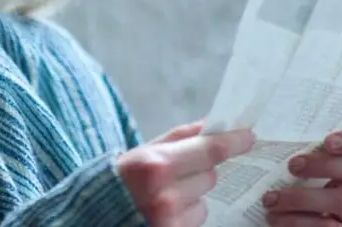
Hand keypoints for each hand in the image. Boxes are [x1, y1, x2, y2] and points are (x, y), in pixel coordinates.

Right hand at [117, 121, 255, 225]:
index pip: (210, 150)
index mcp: (155, 165)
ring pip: (204, 200)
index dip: (233, 142)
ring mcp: (170, 221)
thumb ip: (178, 138)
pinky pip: (196, 220)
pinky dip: (186, 215)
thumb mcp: (141, 153)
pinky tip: (164, 213)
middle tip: (176, 173)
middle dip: (200, 171)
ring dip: (192, 196)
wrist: (92, 216)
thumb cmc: (119, 181)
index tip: (249, 136)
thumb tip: (212, 124)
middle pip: (209, 175)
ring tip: (163, 197)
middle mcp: (164, 195)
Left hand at [261, 126, 341, 226]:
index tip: (328, 140)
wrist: (296, 218)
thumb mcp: (306, 159)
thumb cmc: (297, 181)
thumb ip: (305, 143)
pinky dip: (297, 222)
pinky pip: (329, 226)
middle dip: (327, 165)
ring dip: (302, 198)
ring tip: (271, 199)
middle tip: (292, 165)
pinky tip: (276, 219)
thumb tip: (257, 129)